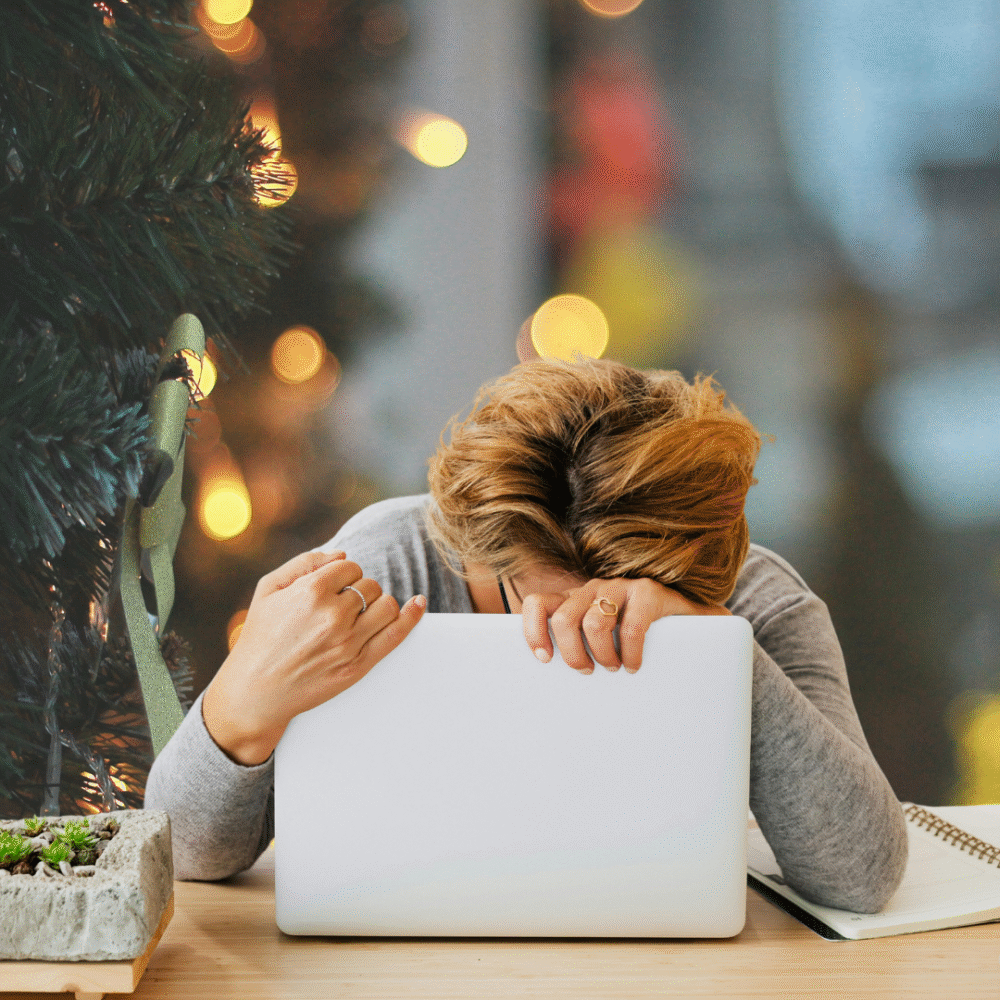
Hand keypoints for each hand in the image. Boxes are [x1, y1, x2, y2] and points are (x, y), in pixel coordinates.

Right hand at [202, 550, 425, 764]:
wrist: (255, 691)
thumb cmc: (260, 637)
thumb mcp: (268, 589)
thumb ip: (305, 563)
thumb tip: (343, 554)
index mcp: (311, 592)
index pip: (350, 566)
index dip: (343, 575)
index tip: (334, 587)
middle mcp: (333, 616)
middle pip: (370, 585)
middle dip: (358, 591)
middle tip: (339, 607)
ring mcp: (348, 642)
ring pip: (387, 605)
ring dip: (377, 605)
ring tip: (359, 616)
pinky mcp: (358, 665)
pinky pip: (395, 634)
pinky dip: (412, 617)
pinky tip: (419, 604)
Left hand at [520, 578, 729, 674]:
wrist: (691, 622)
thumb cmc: (638, 638)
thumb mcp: (602, 639)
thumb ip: (579, 647)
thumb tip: (546, 687)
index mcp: (575, 599)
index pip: (538, 604)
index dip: (533, 631)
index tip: (544, 659)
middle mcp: (593, 589)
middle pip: (563, 618)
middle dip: (572, 654)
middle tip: (587, 672)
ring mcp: (620, 587)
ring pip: (593, 622)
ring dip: (602, 655)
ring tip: (614, 668)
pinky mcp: (648, 592)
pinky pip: (631, 626)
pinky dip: (630, 653)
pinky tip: (635, 665)